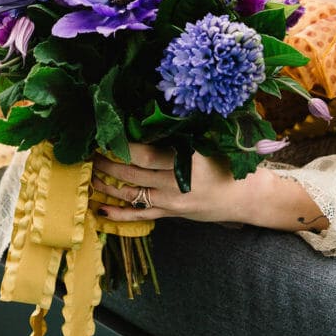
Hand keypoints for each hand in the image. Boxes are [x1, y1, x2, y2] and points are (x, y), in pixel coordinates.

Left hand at [91, 142, 249, 223]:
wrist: (245, 197)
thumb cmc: (228, 163)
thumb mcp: (208, 144)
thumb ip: (182, 136)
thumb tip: (149, 120)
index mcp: (186, 160)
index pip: (147, 155)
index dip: (123, 148)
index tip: (106, 138)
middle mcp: (176, 183)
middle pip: (133, 174)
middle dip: (108, 164)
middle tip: (91, 153)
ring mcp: (172, 202)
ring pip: (132, 194)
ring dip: (108, 186)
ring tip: (90, 177)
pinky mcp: (171, 214)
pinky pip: (141, 215)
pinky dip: (120, 214)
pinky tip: (101, 210)